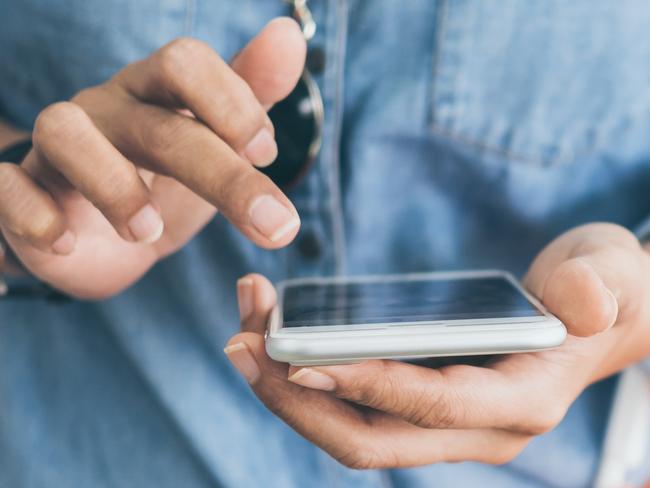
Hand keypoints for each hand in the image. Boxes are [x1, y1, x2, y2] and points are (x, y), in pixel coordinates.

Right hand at [0, 18, 305, 297]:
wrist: (103, 239)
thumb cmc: (164, 182)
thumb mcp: (217, 144)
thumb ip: (252, 96)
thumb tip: (290, 35)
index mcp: (156, 95)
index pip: (185, 62)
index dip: (231, 103)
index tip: (267, 154)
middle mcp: (107, 111)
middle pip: (157, 123)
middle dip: (222, 174)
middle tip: (273, 224)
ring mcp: (58, 149)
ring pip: (64, 133)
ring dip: (113, 185)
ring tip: (150, 233)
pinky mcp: (20, 190)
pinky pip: (5, 186)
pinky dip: (32, 214)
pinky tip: (67, 242)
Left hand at [225, 223, 649, 467]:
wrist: (594, 312)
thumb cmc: (603, 289)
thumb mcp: (611, 276)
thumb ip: (598, 287)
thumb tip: (579, 302)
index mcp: (520, 403)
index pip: (431, 407)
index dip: (366, 386)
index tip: (300, 357)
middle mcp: (477, 429)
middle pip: (370, 438)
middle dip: (298, 397)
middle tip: (242, 341)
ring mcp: (444, 422)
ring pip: (351, 427)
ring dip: (289, 385)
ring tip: (244, 329)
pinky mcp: (420, 401)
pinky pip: (353, 404)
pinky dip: (308, 373)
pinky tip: (277, 335)